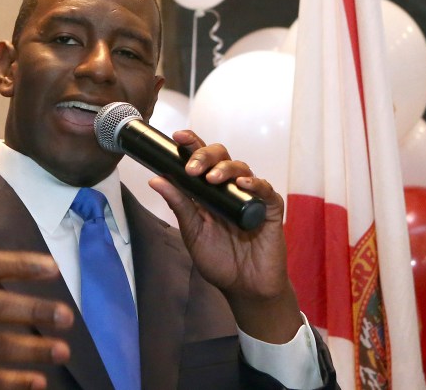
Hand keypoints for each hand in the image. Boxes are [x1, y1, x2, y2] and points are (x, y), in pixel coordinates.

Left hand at [149, 130, 301, 343]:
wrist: (244, 288)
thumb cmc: (220, 261)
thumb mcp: (193, 232)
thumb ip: (179, 205)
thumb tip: (157, 179)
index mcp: (207, 192)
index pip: (199, 160)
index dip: (191, 145)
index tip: (177, 136)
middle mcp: (228, 189)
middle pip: (220, 156)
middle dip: (205, 155)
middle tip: (192, 168)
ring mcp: (249, 196)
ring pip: (241, 168)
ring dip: (225, 169)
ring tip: (211, 178)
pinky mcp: (269, 208)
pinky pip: (265, 189)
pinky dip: (254, 184)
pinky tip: (243, 184)